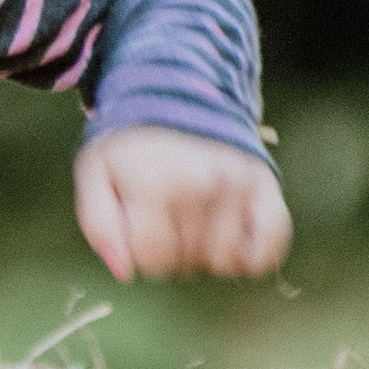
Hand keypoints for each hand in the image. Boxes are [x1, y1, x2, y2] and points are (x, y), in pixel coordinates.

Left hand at [74, 126, 291, 282]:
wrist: (178, 95)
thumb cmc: (131, 145)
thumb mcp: (96, 174)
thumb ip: (100, 226)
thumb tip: (125, 273)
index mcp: (156, 184)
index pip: (154, 261)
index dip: (142, 256)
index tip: (139, 232)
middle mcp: (202, 185)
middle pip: (187, 263)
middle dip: (172, 253)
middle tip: (166, 221)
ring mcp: (238, 185)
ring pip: (225, 262)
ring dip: (206, 255)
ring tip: (194, 224)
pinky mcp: (265, 185)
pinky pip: (272, 245)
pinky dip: (253, 256)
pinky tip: (234, 244)